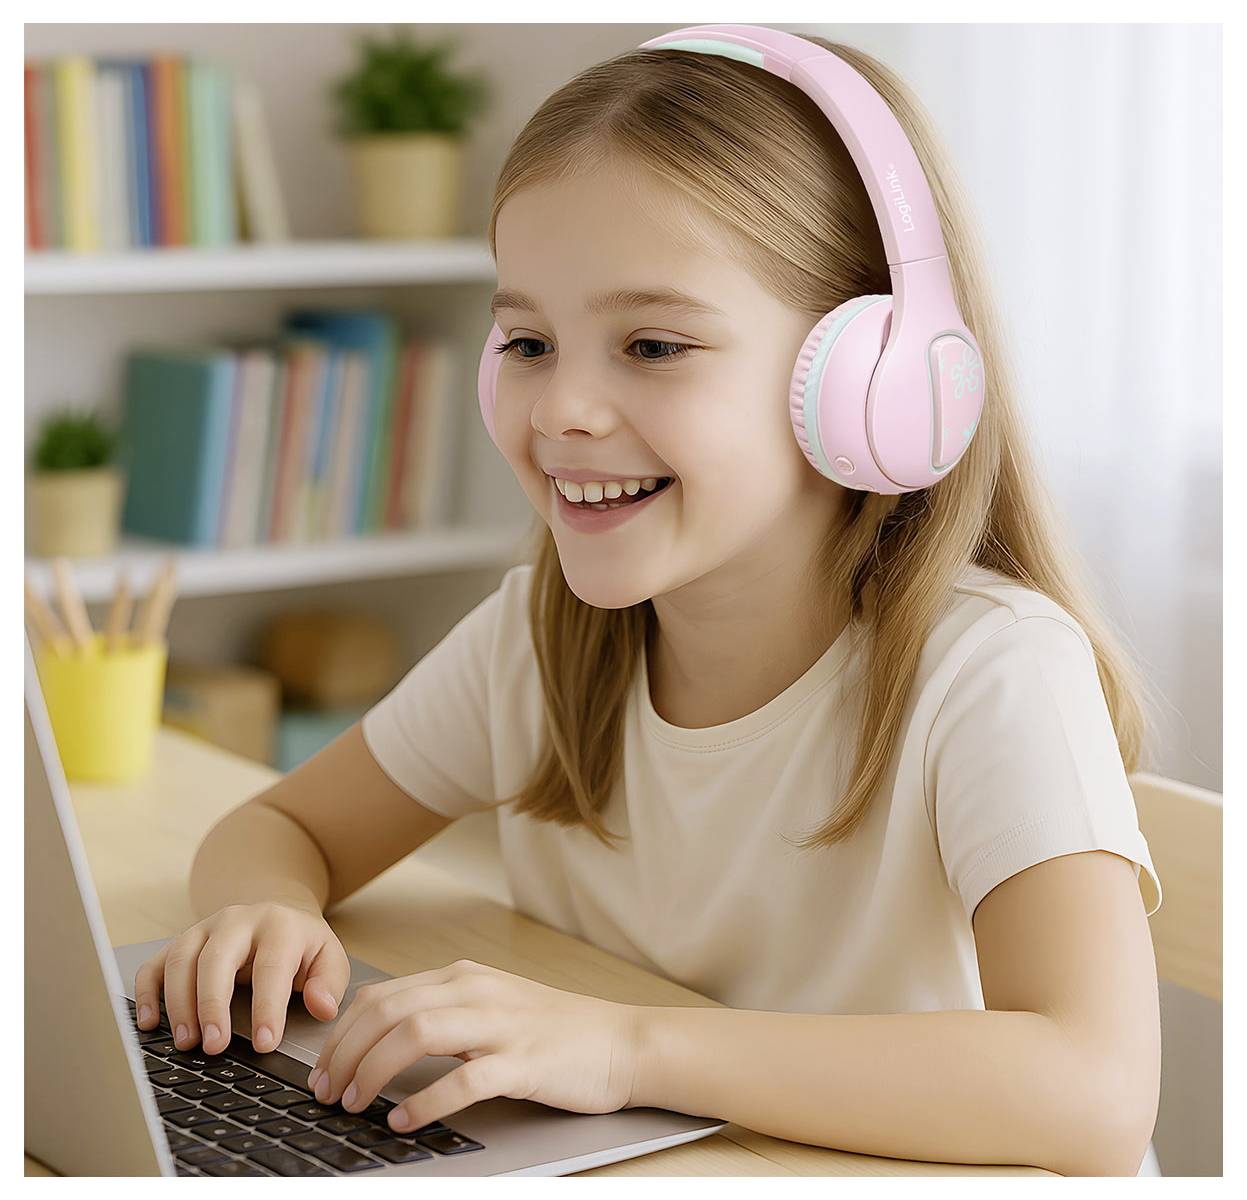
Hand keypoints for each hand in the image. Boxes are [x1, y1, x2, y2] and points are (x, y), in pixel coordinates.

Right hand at [133, 901, 349, 1053]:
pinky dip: (148, 992)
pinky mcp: (181, 941)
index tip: (266, 1044)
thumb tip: (321, 1007)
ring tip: (186, 1042)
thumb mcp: (328, 958)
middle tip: (214, 1046)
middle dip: (212, 1005)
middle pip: (216, 959)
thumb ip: (329, 983)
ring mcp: (205, 929)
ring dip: (179, 1003)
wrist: (278, 914)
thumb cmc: (302, 946)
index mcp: (279, 926)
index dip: (267, 1008)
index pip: (271, 967)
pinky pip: (155, 963)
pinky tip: (150, 1023)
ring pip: (181, 959)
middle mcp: (238, 922)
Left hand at [307, 958, 641, 1132]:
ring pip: (416, 1034)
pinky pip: (462, 1080)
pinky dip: (424, 1102)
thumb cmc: (555, 1032)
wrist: (621, 1043)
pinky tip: (404, 1122)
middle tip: (325, 1092)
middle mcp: (477, 992)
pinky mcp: (524, 1061)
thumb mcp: (491, 1008)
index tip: (322, 1069)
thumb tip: (380, 1043)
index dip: (341, 1033)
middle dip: (345, 1054)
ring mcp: (501, 1024)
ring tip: (353, 1104)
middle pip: (389, 1011)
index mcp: (463, 977)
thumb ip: (443, 1015)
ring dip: (373, 1072)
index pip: (381, 995)